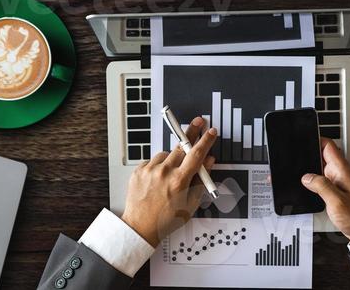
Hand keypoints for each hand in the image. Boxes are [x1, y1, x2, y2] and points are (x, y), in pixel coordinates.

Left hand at [120, 117, 217, 245]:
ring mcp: (150, 170)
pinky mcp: (139, 170)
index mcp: (179, 181)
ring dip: (172, 158)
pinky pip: (153, 161)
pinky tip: (159, 180)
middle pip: (181, 146)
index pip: (196, 154)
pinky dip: (158, 166)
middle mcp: (164, 172)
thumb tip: (209, 162)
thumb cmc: (166, 219)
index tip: (210, 132)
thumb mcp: (191, 204)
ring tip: (171, 175)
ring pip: (166, 154)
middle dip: (191, 133)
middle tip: (198, 122)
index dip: (205, 141)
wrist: (140, 226)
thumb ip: (201, 181)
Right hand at [302, 138, 349, 244]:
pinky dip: (312, 182)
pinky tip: (306, 188)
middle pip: (321, 155)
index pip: (328, 145)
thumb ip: (321, 186)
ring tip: (297, 174)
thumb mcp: (337, 202)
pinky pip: (320, 181)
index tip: (302, 141)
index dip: (314, 139)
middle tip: (294, 160)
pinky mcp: (335, 192)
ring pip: (319, 168)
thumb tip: (306, 177)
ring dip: (309, 170)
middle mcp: (340, 174)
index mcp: (342, 170)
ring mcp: (337, 182)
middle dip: (308, 156)